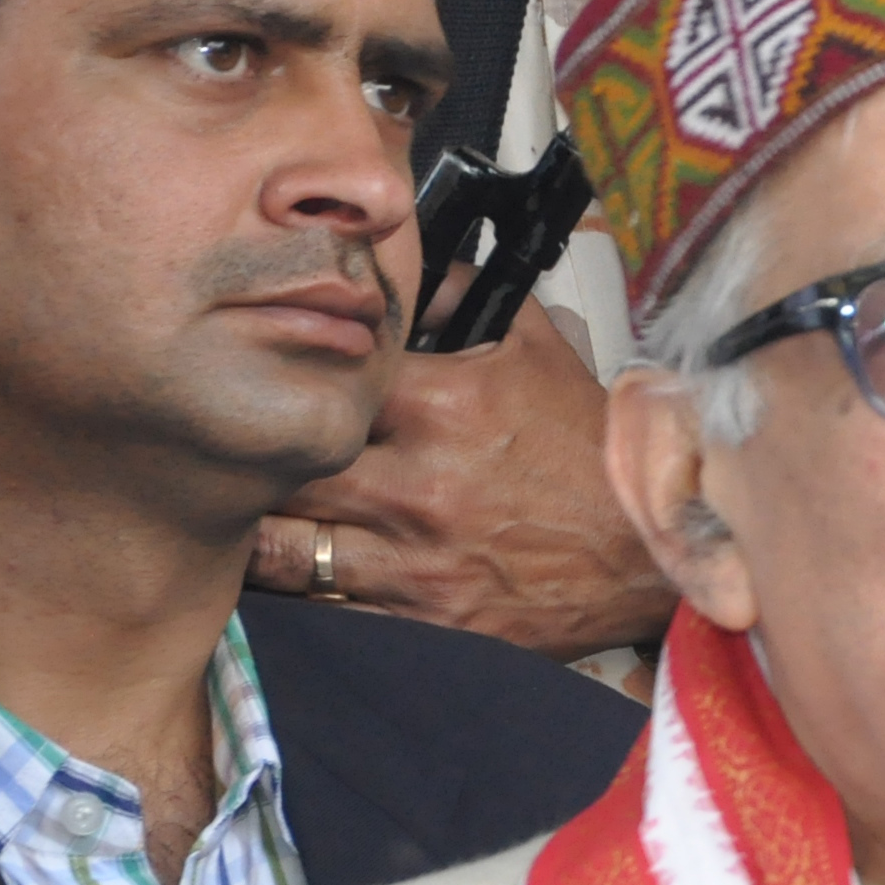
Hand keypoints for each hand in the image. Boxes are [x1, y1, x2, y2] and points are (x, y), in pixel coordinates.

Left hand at [253, 285, 668, 659]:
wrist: (662, 555)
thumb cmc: (598, 459)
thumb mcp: (542, 353)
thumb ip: (469, 298)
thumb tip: (410, 264)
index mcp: (442, 407)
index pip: (320, 381)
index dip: (279, 380)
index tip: (256, 379)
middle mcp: (421, 486)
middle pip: (282, 469)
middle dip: (250, 462)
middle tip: (222, 455)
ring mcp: (421, 561)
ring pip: (284, 548)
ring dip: (257, 531)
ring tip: (241, 517)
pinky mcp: (429, 620)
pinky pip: (328, 608)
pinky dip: (299, 592)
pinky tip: (290, 574)